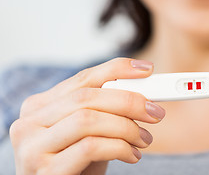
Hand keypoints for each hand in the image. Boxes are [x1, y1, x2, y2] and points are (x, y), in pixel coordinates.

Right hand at [9, 58, 165, 174]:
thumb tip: (143, 91)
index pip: (83, 78)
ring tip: (144, 139)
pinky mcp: (45, 172)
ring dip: (126, 127)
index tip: (147, 69)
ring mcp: (33, 147)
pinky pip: (90, 147)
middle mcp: (29, 122)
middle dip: (129, 101)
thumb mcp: (90, 130)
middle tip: (155, 112)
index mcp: (40, 106)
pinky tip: (132, 155)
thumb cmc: (77, 162)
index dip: (118, 69)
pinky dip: (119, 147)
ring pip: (88, 120)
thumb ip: (105, 108)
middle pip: (87, 97)